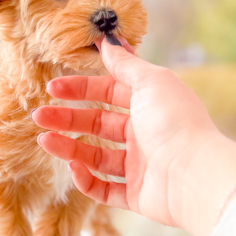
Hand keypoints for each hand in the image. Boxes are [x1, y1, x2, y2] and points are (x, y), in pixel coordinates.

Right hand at [33, 38, 235, 235]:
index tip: (52, 88)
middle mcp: (145, 133)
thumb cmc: (176, 122)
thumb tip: (108, 40)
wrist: (195, 175)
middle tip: (39, 117)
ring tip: (44, 140)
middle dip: (67, 119)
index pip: (108, 92)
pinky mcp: (137, 195)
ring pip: (96, 156)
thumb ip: (126, 64)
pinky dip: (87, 179)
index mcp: (149, 104)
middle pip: (98, 123)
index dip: (80, 89)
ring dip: (69, 147)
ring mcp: (141, 165)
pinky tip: (73, 167)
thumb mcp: (150, 82)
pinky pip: (105, 187)